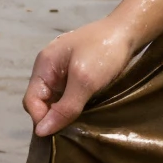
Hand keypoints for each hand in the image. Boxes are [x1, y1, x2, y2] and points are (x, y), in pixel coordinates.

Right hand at [23, 16, 134, 137]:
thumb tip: (41, 132)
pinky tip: (90, 112)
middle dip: (55, 117)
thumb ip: (64, 107)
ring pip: (59, 100)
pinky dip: (78, 105)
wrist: (131, 29)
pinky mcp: (81, 73)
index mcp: (44, 66)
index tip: (59, 133)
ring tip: (83, 123)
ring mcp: (66, 71)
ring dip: (68, 112)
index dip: (42, 119)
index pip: (31, 101)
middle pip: (43, 102)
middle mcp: (51, 69)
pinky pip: (72, 95)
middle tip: (73, 130)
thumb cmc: (106, 49)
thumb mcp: (85, 80)